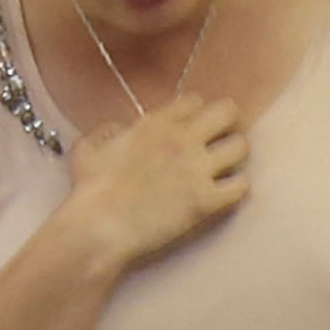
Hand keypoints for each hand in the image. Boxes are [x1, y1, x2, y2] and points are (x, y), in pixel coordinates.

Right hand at [64, 92, 251, 272]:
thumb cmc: (89, 191)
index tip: (193, 130)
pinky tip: (223, 196)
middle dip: (229, 125)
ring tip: (224, 172)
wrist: (98, 228)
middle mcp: (182, 139)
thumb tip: (118, 130)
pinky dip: (236, 190)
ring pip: (241, 148)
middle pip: (229, 113)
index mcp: (156, 123)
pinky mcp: (206, 201)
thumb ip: (107, 132)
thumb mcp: (87, 149)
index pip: (196, 101)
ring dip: (235, 158)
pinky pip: (241, 186)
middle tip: (221, 143)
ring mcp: (197, 169)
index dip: (197, 115)